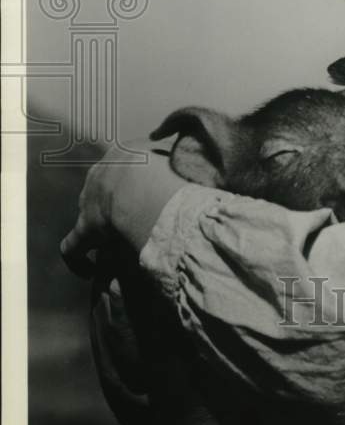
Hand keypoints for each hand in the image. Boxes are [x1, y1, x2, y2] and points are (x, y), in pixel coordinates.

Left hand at [61, 139, 188, 276]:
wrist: (144, 186)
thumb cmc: (168, 170)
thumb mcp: (178, 155)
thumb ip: (180, 158)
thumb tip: (191, 159)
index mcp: (123, 153)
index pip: (126, 166)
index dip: (136, 181)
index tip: (150, 193)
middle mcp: (100, 173)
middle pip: (105, 188)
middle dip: (116, 202)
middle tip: (139, 217)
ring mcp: (88, 201)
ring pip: (90, 213)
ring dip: (103, 227)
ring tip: (122, 243)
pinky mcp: (84, 228)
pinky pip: (72, 249)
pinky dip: (78, 260)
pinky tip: (89, 271)